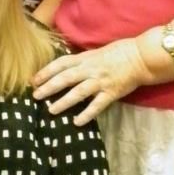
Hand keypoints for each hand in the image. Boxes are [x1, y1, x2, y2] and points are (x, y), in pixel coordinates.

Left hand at [32, 38, 146, 123]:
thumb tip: (64, 69)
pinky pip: (97, 105)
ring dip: (64, 101)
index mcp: (85, 58)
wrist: (140, 57)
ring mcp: (100, 81)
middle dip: (49, 87)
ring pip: (78, 92)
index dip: (46, 71)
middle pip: (65, 78)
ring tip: (51, 110)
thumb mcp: (95, 53)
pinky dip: (86, 114)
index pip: (61, 63)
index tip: (33, 79)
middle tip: (35, 95)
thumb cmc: (117, 53)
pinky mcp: (111, 93)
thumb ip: (81, 61)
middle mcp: (90, 69)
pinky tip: (77, 122)